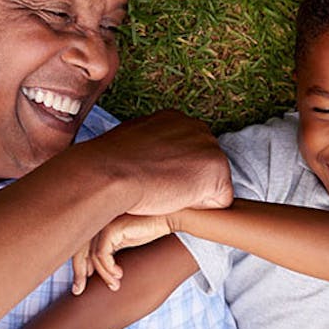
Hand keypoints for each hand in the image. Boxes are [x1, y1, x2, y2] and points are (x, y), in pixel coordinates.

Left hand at [72, 213, 174, 293]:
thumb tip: (91, 271)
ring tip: (115, 285)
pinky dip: (109, 268)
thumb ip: (108, 252)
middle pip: (78, 251)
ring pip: (93, 256)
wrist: (168, 217)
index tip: (79, 287)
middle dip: (78, 273)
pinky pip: (102, 254)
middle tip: (78, 291)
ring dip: (104, 275)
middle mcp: (97, 222)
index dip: (77, 268)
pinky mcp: (112, 228)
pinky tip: (120, 274)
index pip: (78, 247)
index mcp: (97, 223)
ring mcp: (103, 224)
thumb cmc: (149, 229)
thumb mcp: (124, 243)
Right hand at [85, 110, 231, 215]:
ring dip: (192, 195)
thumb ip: (149, 148)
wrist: (108, 173)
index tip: (151, 177)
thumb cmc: (109, 165)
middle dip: (186, 183)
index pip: (187, 155)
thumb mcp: (129, 145)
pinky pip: (220, 202)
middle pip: (204, 169)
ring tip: (162, 191)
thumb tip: (144, 161)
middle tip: (156, 186)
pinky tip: (175, 198)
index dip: (172, 173)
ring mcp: (210, 147)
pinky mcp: (217, 170)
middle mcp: (196, 127)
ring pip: (212, 186)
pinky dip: (200, 208)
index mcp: (174, 120)